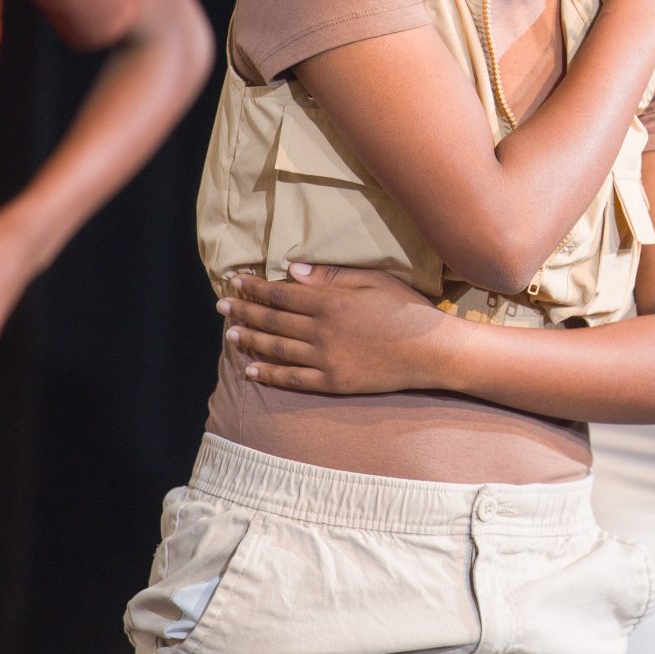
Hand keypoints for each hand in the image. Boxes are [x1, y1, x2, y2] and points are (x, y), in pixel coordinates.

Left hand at [219, 263, 463, 394]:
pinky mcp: (333, 382)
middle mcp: (321, 332)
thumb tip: (292, 271)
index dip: (255, 287)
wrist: (432, 350)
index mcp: (331, 302)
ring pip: (277, 348)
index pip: (281, 293)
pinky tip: (251, 369)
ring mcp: (326, 359)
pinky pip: (292, 378)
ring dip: (250, 339)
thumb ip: (331, 277)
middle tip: (222, 305)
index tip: (236, 281)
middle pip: (273, 320)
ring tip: (230, 333)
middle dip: (244, 311)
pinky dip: (269, 374)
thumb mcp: (373, 281)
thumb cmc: (407, 309)